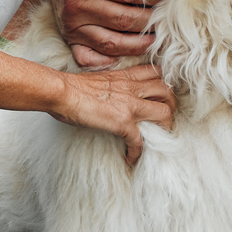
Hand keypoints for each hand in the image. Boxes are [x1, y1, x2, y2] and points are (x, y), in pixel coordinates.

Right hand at [47, 0, 161, 68]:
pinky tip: (126, 56)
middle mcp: (76, 5)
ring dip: (138, 44)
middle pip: (124, 20)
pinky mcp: (69, 41)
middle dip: (149, 21)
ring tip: (155, 39)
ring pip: (112, 43)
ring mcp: (71, 26)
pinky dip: (108, 62)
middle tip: (164, 20)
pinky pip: (90, 59)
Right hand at [50, 63, 175, 165]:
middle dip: (170, 106)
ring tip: (156, 138)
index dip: (163, 85)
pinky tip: (130, 158)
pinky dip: (138, 152)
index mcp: (126, 76)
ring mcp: (130, 104)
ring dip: (164, 128)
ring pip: (164, 113)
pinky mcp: (122, 122)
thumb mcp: (99, 78)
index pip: (156, 73)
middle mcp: (132, 87)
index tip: (161, 97)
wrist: (61, 92)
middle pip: (167, 91)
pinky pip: (140, 141)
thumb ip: (112, 83)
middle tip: (164, 119)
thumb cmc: (71, 86)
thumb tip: (112, 96)